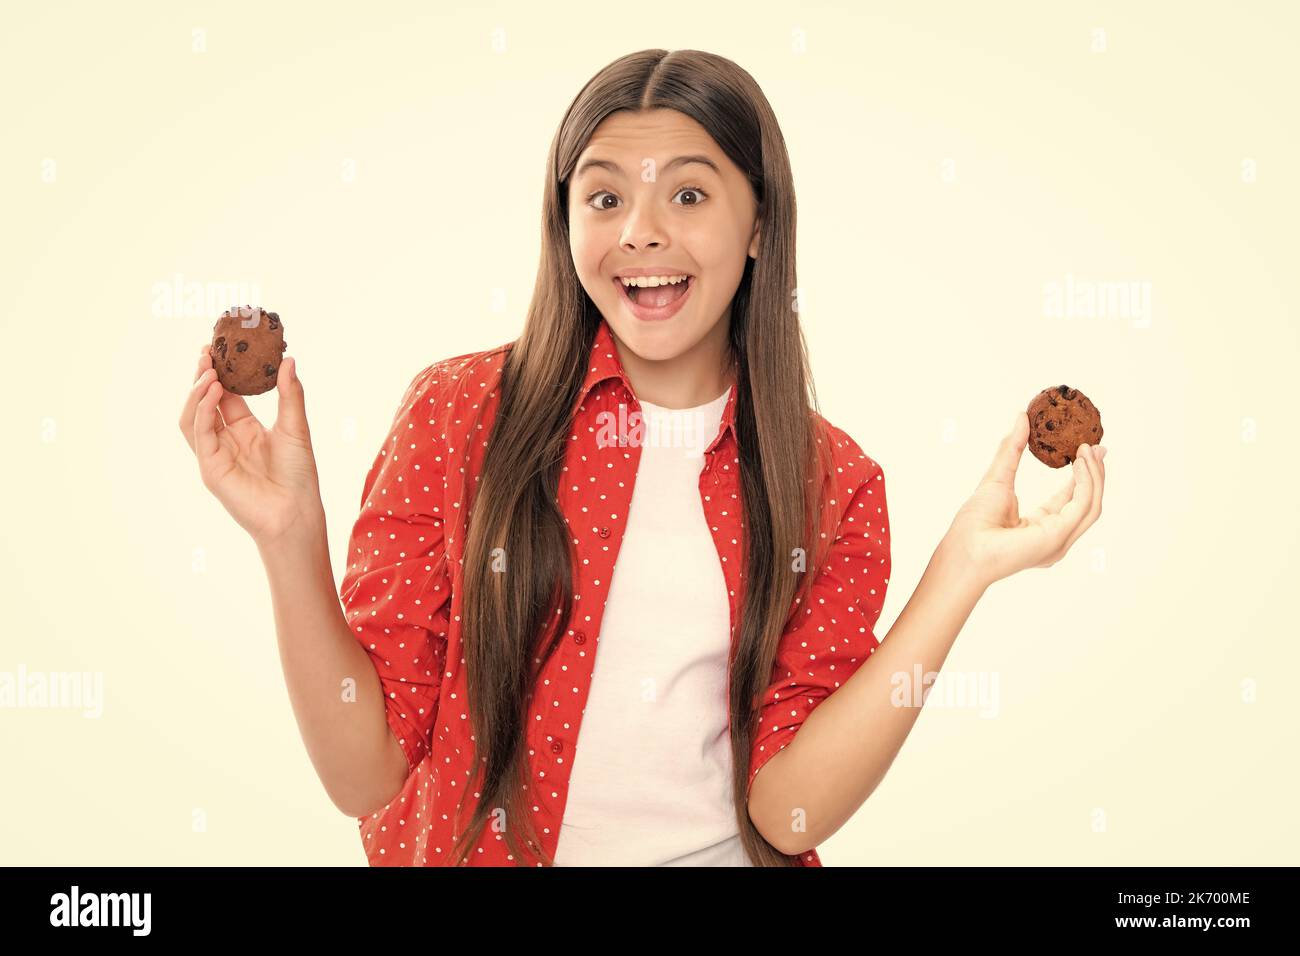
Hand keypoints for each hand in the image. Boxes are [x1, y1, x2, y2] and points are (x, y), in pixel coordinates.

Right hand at [178, 344, 324, 545]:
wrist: (296, 511)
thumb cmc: (299, 474)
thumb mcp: (296, 427)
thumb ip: (290, 394)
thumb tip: (289, 359)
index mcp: (246, 429)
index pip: (226, 395)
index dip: (221, 372)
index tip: (220, 347)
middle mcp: (227, 439)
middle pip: (205, 402)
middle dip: (204, 376)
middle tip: (208, 351)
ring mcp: (215, 453)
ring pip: (193, 416)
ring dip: (198, 391)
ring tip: (210, 370)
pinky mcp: (210, 467)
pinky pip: (199, 433)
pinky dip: (203, 409)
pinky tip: (214, 391)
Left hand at [941, 411, 1106, 589]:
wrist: (965, 546)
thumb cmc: (975, 522)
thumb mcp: (997, 477)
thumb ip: (1011, 449)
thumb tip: (1021, 416)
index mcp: (1042, 526)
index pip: (1071, 499)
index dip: (1083, 474)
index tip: (1089, 449)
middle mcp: (1056, 537)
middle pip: (1089, 502)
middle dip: (1096, 473)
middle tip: (1097, 446)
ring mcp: (1061, 540)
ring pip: (1093, 504)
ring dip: (1095, 475)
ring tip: (1089, 449)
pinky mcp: (1059, 536)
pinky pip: (1083, 505)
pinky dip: (1086, 482)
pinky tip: (1079, 462)